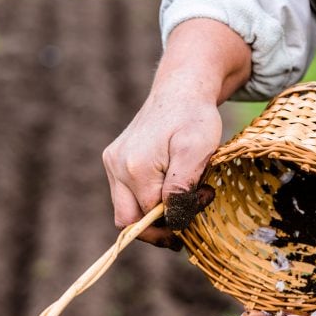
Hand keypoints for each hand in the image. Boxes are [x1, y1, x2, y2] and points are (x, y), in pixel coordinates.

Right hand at [102, 82, 220, 248]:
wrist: (180, 90)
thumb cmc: (194, 117)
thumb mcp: (197, 151)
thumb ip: (181, 187)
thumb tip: (171, 220)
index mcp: (135, 168)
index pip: (150, 218)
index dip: (177, 218)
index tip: (203, 197)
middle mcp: (116, 168)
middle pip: (130, 221)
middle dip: (161, 225)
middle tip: (190, 211)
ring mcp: (112, 164)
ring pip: (128, 210)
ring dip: (156, 211)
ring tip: (185, 191)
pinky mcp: (113, 161)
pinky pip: (127, 194)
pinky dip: (149, 197)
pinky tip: (172, 182)